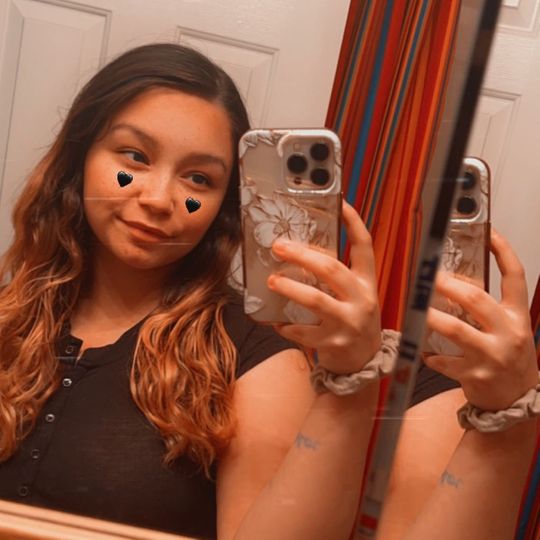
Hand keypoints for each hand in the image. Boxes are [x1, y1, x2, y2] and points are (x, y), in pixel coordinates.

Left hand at [267, 200, 381, 374]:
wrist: (363, 364)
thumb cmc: (353, 322)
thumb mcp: (355, 296)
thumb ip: (337, 278)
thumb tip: (301, 253)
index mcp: (367, 283)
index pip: (364, 247)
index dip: (353, 223)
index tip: (341, 203)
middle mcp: (362, 300)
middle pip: (331, 268)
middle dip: (301, 255)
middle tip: (278, 247)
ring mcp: (348, 322)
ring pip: (315, 299)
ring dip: (289, 288)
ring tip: (271, 281)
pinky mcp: (333, 343)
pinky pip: (303, 331)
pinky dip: (286, 325)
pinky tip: (277, 322)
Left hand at [425, 228, 537, 410]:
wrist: (516, 402)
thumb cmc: (509, 360)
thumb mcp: (510, 330)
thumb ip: (490, 310)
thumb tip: (457, 283)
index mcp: (517, 317)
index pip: (515, 277)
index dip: (503, 252)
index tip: (490, 233)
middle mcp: (509, 333)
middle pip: (476, 299)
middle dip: (448, 284)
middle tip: (428, 276)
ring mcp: (492, 355)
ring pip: (455, 329)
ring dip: (430, 317)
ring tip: (416, 309)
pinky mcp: (474, 374)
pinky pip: (444, 360)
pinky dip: (430, 355)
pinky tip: (423, 353)